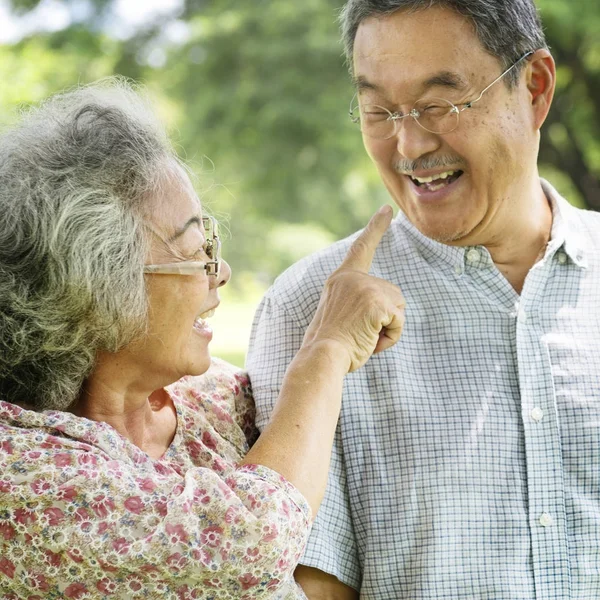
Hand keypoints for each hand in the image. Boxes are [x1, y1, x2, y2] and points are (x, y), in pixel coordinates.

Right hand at [302, 205, 404, 371]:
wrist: (322, 357)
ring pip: (398, 307)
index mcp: (341, 278)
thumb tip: (389, 308)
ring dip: (388, 328)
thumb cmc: (330, 345)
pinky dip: (391, 337)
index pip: (361, 247)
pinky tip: (371, 341)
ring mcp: (365, 288)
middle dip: (386, 317)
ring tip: (364, 338)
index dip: (376, 227)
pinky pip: (399, 321)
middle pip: (392, 292)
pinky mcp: (377, 302)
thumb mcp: (340, 314)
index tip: (387, 209)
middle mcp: (352, 278)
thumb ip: (357, 301)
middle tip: (361, 333)